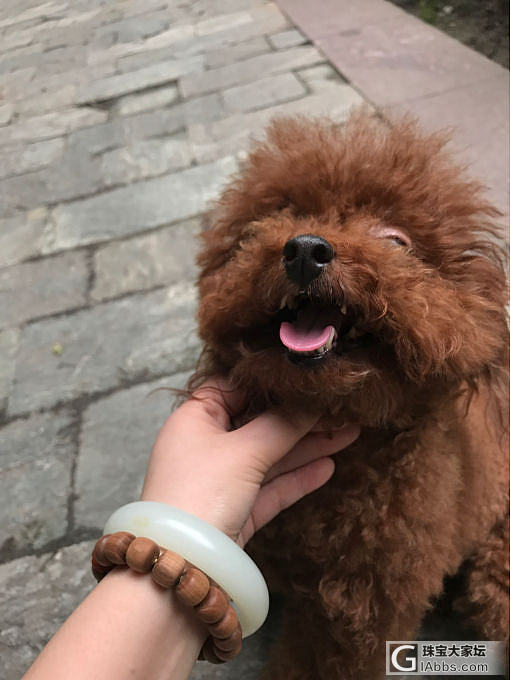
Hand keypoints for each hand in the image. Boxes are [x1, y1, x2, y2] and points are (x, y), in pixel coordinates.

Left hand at [141, 378, 358, 545]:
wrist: (181, 566)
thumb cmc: (202, 491)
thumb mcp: (244, 451)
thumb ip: (281, 425)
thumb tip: (312, 402)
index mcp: (195, 418)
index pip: (234, 387)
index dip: (270, 382)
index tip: (306, 378)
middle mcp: (206, 445)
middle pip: (258, 422)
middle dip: (300, 417)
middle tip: (341, 408)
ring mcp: (222, 479)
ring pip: (270, 455)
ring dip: (307, 445)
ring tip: (350, 432)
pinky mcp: (236, 510)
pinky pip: (271, 486)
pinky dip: (297, 477)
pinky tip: (328, 467)